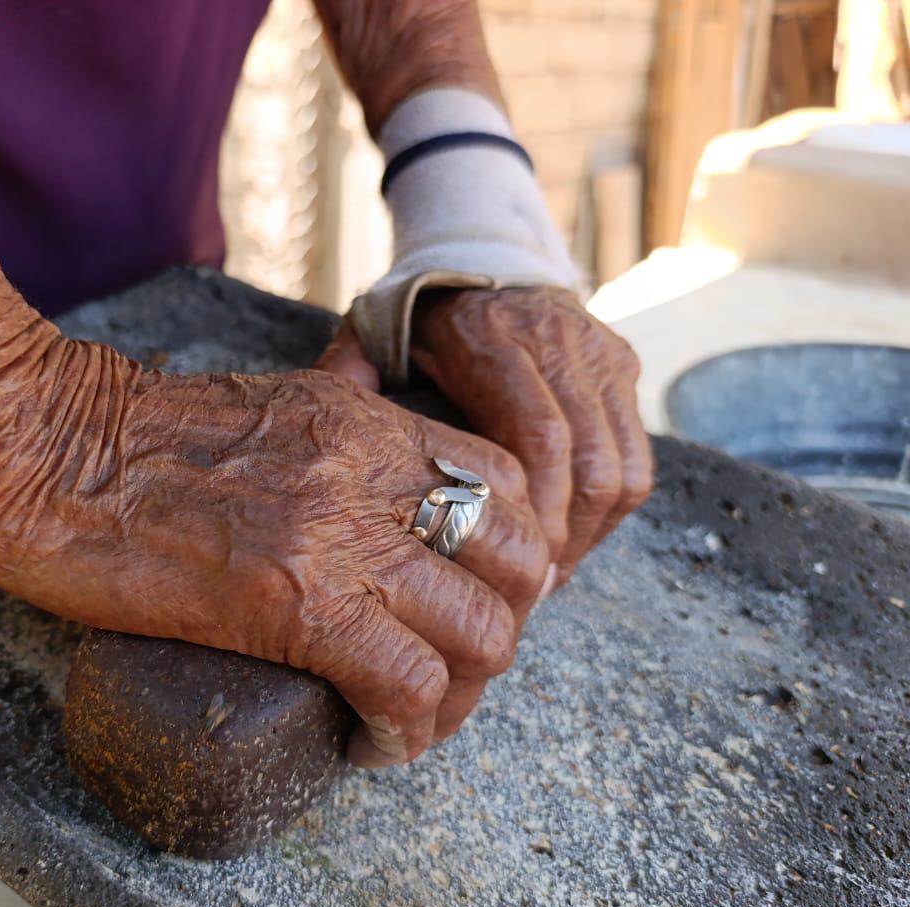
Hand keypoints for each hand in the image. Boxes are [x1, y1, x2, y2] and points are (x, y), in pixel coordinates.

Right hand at [0, 344, 547, 766]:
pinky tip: (368, 745)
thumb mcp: (262, 408)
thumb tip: (363, 492)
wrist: (37, 446)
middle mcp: (372, 473)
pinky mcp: (291, 603)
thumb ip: (333, 439)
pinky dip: (405, 732)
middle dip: (501, 631)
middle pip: (520, 563)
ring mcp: (337, 537)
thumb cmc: (124, 436)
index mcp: (366, 421)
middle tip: (447, 668)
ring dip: (461, 696)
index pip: (509, 485)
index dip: (511, 556)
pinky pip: (407, 686)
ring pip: (482, 634)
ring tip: (408, 719)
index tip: (469, 601)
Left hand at [318, 286, 651, 587]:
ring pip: (623, 469)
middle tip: (529, 593)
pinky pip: (637, 458)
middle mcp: (557, 342)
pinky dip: (610, 509)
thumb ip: (348, 376)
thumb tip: (321, 437)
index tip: (511, 571)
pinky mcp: (623, 366)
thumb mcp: (373, 334)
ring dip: (590, 533)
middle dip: (563, 541)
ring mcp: (599, 353)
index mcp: (492, 340)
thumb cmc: (416, 318)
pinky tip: (570, 540)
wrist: (479, 260)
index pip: (538, 441)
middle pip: (589, 466)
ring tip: (549, 576)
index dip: (534, 515)